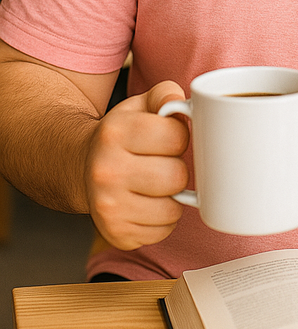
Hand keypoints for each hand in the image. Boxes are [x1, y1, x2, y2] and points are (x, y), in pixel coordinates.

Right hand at [84, 80, 189, 250]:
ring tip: (155, 185)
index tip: (167, 138)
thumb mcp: (138, 105)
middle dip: (176, 169)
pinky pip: (162, 232)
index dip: (179, 136)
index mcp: (115, 133)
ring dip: (172, 198)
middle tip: (161, 164)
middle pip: (176, 176)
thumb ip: (165, 94)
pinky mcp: (116, 234)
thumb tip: (184, 103)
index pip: (176, 137)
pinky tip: (146, 204)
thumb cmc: (121, 135)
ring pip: (173, 210)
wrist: (81, 167)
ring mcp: (108, 207)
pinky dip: (162, 220)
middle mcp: (106, 172)